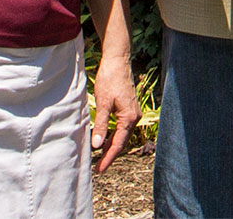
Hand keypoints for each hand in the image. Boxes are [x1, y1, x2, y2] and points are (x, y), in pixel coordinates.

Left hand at [90, 54, 141, 171]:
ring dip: (111, 146)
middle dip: (109, 155)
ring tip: (99, 159)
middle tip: (97, 168)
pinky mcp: (128, 109)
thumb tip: (97, 145)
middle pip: (121, 142)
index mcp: (129, 118)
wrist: (118, 61)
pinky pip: (121, 128)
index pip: (118, 144)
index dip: (108, 158)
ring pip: (121, 135)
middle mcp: (134, 117)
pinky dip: (113, 136)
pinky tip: (105, 140)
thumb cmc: (110, 79)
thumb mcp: (103, 103)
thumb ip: (101, 125)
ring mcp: (133, 113)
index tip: (99, 170)